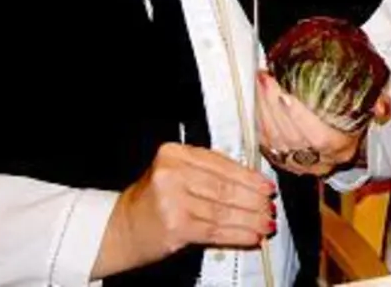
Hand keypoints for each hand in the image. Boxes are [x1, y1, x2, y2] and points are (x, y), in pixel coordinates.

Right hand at [92, 143, 276, 278]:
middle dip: (253, 200)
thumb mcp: (175, 175)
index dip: (249, 177)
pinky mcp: (175, 227)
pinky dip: (237, 234)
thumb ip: (208, 173)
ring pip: (223, 210)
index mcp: (173, 153)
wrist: (120, 229)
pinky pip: (215, 230)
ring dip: (250, 220)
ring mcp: (172, 201)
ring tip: (266, 224)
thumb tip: (253, 184)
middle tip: (270, 208)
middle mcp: (171, 173)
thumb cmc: (153, 201)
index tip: (267, 187)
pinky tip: (251, 237)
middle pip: (224, 187)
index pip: (221, 164)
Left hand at [255, 70, 386, 176]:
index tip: (285, 95)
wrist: (346, 141)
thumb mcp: (373, 108)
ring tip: (261, 83)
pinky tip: (257, 101)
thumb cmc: (355, 119)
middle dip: (273, 106)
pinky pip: (265, 144)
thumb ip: (380, 105)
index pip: (318, 138)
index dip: (299, 117)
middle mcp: (320, 161)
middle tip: (266, 79)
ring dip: (263, 110)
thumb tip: (382, 106)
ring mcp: (300, 164)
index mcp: (341, 149)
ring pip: (275, 141)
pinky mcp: (283, 162)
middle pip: (291, 137)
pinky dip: (259, 120)